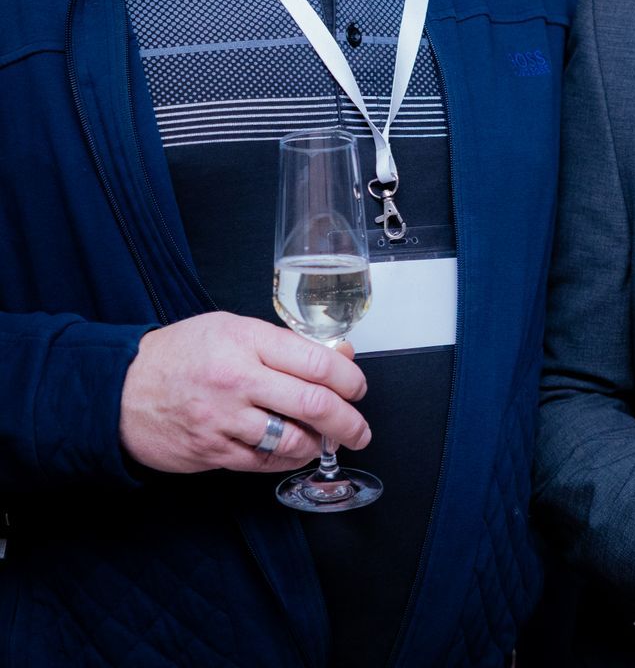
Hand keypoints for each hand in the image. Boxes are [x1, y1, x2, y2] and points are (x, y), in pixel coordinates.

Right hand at [119, 311, 369, 474]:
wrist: (117, 390)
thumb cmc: (180, 354)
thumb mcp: (232, 329)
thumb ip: (286, 345)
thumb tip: (341, 355)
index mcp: (246, 341)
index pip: (318, 362)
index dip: (351, 379)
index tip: (358, 389)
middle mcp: (238, 379)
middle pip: (315, 404)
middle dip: (350, 422)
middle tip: (360, 430)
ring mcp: (224, 419)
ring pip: (293, 439)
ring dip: (319, 445)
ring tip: (324, 441)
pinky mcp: (212, 451)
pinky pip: (265, 461)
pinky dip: (287, 459)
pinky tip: (293, 452)